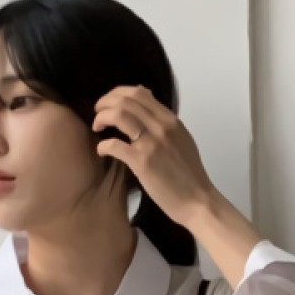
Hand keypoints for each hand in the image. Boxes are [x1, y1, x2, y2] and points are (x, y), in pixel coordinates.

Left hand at [93, 86, 215, 229]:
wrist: (198, 201)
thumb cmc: (190, 176)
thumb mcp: (181, 140)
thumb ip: (165, 125)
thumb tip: (148, 109)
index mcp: (170, 120)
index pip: (139, 93)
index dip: (117, 93)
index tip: (109, 103)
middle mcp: (160, 126)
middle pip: (126, 100)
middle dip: (105, 102)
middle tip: (98, 112)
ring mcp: (151, 143)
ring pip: (119, 115)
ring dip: (102, 117)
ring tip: (97, 126)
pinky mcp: (142, 162)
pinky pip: (114, 145)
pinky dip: (103, 145)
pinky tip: (102, 150)